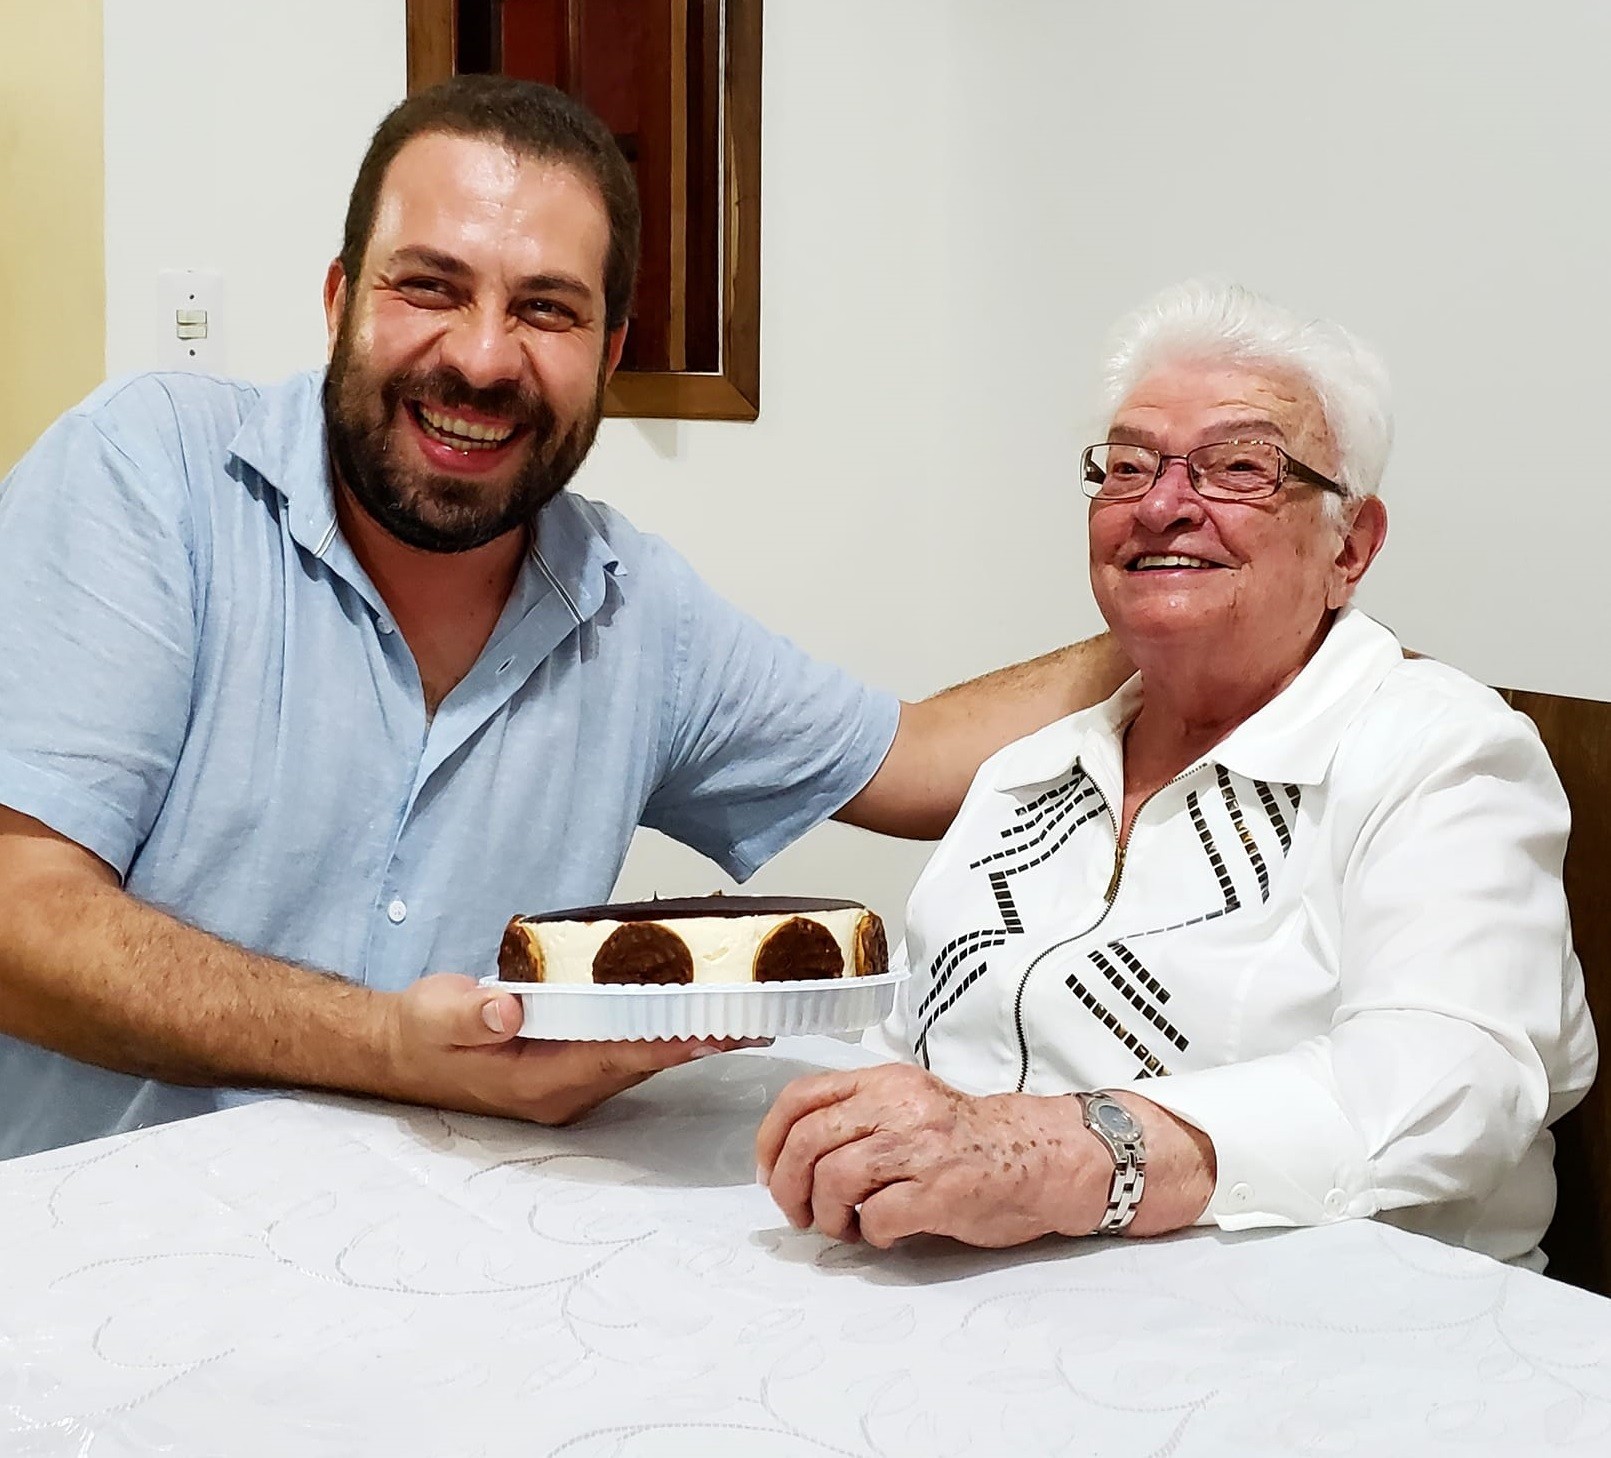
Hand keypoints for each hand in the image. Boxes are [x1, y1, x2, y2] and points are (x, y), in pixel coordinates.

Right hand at [377, 973, 755, 1124]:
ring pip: (640, 1057)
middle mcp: (564, 1089)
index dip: (667, 1043)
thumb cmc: (420, 1032)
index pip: (616, 1057)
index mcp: (538, 1081)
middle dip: (699, 1039)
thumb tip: (508, 1009)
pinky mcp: (569, 1066)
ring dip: (689, 1036)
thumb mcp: (434, 1016)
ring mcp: (569, 1082)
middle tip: (756, 1015)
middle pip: (644, 1061)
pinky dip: (660, 1029)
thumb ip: (471, 1014)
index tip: (714, 1030)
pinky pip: (625, 1048)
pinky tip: (690, 1010)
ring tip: (743, 1012)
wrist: (398, 1052)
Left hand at [755, 1063, 1110, 1247]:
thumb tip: (795, 1155)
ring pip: (835, 1178)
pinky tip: (886, 1235)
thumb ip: (861, 1114)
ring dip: (827, 1215)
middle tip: (798, 1214)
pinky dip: (870, 1234)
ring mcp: (921, 1147)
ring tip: (845, 1227)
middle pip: (808, 1141)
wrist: (1045, 1156)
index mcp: (885, 1081)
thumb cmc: (973, 1137)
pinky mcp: (941, 1190)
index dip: (771, 1138)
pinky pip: (879, 1216)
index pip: (802, 1096)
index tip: (768, 1171)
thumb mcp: (912, 1103)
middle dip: (788, 1187)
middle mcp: (899, 1105)